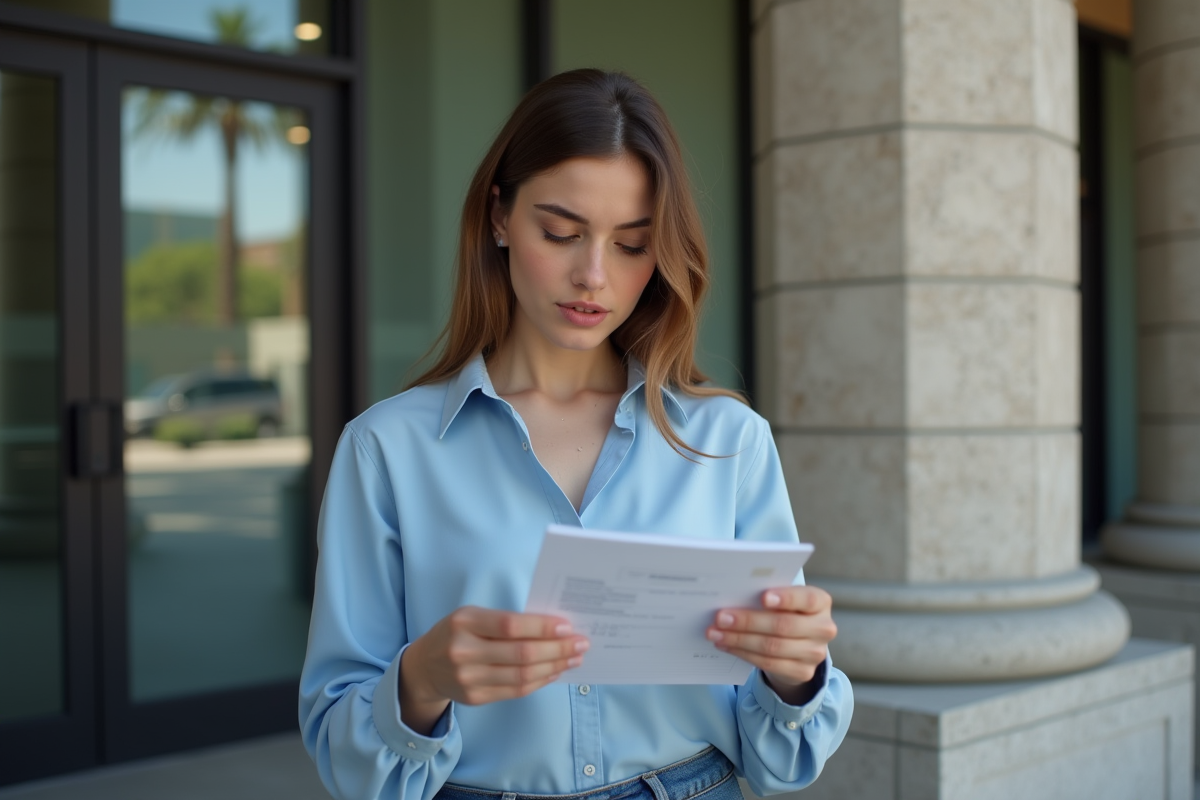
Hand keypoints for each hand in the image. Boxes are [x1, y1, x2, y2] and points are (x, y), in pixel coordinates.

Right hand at [399, 606, 588, 732]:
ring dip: (554, 666)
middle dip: (557, 649)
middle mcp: (464, 651)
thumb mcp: (473, 616)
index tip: (567, 627)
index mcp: (464, 622)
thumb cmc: (457, 633)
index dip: (542, 627)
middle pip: (521, 653)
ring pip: (522, 675)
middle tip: (581, 644)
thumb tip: (553, 628)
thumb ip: (506, 621)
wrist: (425, 666)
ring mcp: (469, 678)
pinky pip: (516, 691)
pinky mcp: (475, 697)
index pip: (510, 625)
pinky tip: (554, 671)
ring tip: (573, 658)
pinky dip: (540, 681)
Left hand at [706, 586, 835, 702]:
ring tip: (716, 633)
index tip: (763, 597)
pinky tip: (726, 645)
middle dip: (748, 621)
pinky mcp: (803, 672)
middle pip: (783, 625)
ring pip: (772, 647)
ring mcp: (816, 653)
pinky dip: (743, 653)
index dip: (786, 598)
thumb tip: (732, 595)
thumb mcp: (784, 601)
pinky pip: (768, 663)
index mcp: (821, 602)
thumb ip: (767, 596)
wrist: (799, 645)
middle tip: (720, 617)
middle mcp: (824, 628)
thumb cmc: (785, 612)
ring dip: (739, 640)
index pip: (807, 598)